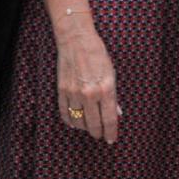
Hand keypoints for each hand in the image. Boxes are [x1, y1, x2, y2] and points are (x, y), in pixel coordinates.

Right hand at [55, 24, 119, 143]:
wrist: (77, 40)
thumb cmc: (97, 54)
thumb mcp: (111, 73)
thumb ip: (113, 95)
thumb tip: (116, 113)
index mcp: (106, 88)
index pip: (109, 119)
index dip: (111, 132)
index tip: (111, 138)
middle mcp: (90, 93)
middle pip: (94, 124)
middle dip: (98, 133)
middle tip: (101, 136)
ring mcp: (74, 93)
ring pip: (79, 121)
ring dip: (85, 128)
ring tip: (89, 128)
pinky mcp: (62, 90)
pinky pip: (65, 113)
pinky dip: (70, 121)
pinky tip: (75, 123)